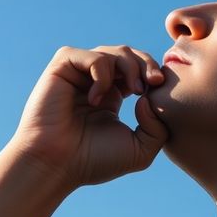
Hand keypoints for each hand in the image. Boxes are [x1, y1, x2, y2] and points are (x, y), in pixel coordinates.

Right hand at [6, 45, 167, 188]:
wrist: (56, 164)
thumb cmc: (92, 161)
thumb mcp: (140, 150)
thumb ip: (158, 127)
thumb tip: (148, 97)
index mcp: (112, 95)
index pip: (138, 70)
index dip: (154, 73)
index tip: (161, 88)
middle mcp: (94, 81)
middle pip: (129, 54)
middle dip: (147, 64)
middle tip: (155, 82)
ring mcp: (78, 73)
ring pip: (113, 51)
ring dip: (130, 67)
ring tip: (132, 91)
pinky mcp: (62, 67)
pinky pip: (92, 56)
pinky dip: (102, 73)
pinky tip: (96, 99)